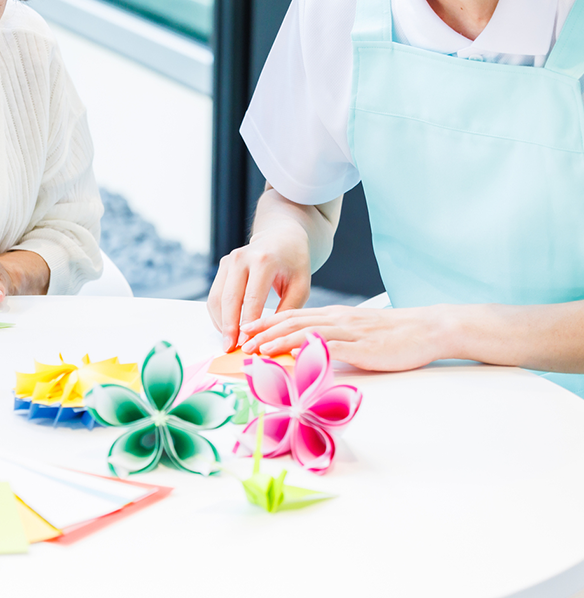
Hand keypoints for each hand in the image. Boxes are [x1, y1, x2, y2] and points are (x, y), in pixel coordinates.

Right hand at [208, 226, 311, 352]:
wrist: (282, 237)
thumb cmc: (294, 264)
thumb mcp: (300, 286)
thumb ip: (286, 311)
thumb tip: (271, 339)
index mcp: (264, 260)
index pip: (251, 298)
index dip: (247, 324)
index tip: (246, 345)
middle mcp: (242, 258)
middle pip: (229, 299)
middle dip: (228, 327)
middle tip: (230, 348)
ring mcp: (229, 260)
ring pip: (217, 298)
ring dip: (221, 322)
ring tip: (228, 342)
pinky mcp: (222, 266)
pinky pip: (215, 295)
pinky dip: (219, 314)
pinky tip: (228, 329)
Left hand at [240, 305, 452, 370]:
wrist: (428, 329)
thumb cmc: (394, 334)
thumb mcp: (357, 332)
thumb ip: (334, 337)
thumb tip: (308, 350)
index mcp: (335, 315)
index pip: (292, 314)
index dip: (266, 320)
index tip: (246, 327)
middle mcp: (337, 318)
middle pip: (291, 321)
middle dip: (263, 331)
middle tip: (241, 341)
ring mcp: (349, 331)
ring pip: (305, 331)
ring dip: (278, 340)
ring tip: (257, 348)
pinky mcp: (362, 346)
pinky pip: (330, 345)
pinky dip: (307, 349)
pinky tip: (293, 355)